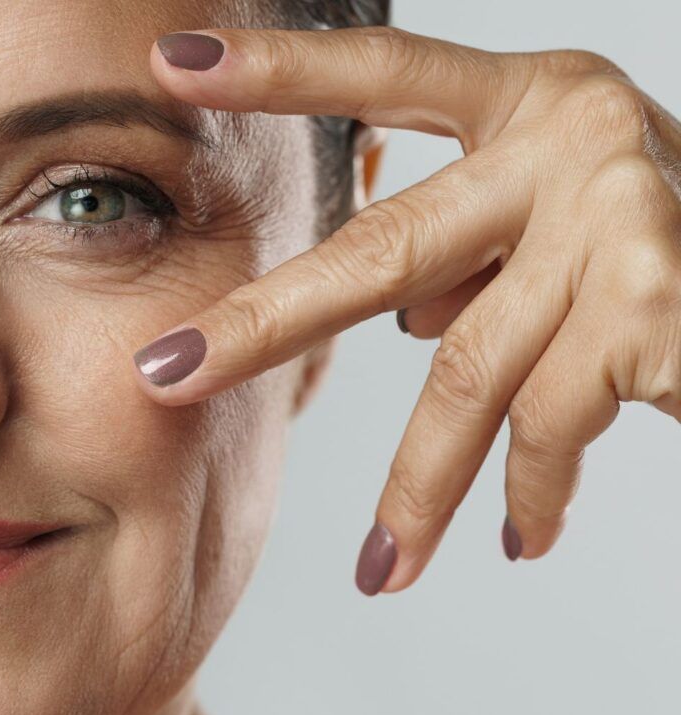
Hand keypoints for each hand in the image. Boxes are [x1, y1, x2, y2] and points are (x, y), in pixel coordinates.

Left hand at [131, 26, 680, 594]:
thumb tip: (408, 324)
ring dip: (420, 489)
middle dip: (264, 326)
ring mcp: (614, 217)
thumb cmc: (659, 256)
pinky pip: (551, 428)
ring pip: (464, 375)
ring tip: (384, 569)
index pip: (388, 74)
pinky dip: (531, 495)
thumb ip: (476, 258)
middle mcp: (568, 141)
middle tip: (167, 375)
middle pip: (381, 249)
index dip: (281, 69)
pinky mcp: (656, 306)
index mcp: (527, 103)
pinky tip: (524, 535)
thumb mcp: (559, 222)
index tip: (171, 62)